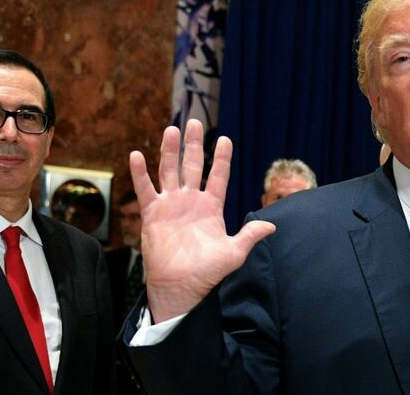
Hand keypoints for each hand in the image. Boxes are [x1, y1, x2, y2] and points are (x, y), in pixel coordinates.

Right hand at [129, 120, 275, 322]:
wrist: (181, 287)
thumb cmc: (207, 272)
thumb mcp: (234, 253)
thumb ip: (250, 235)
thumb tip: (273, 226)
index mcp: (212, 207)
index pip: (218, 176)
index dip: (222, 158)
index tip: (225, 139)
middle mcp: (191, 201)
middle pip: (193, 165)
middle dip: (194, 144)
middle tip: (194, 122)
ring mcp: (171, 205)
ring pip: (170, 171)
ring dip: (170, 151)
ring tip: (171, 130)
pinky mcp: (153, 213)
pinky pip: (145, 189)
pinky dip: (140, 172)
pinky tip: (137, 154)